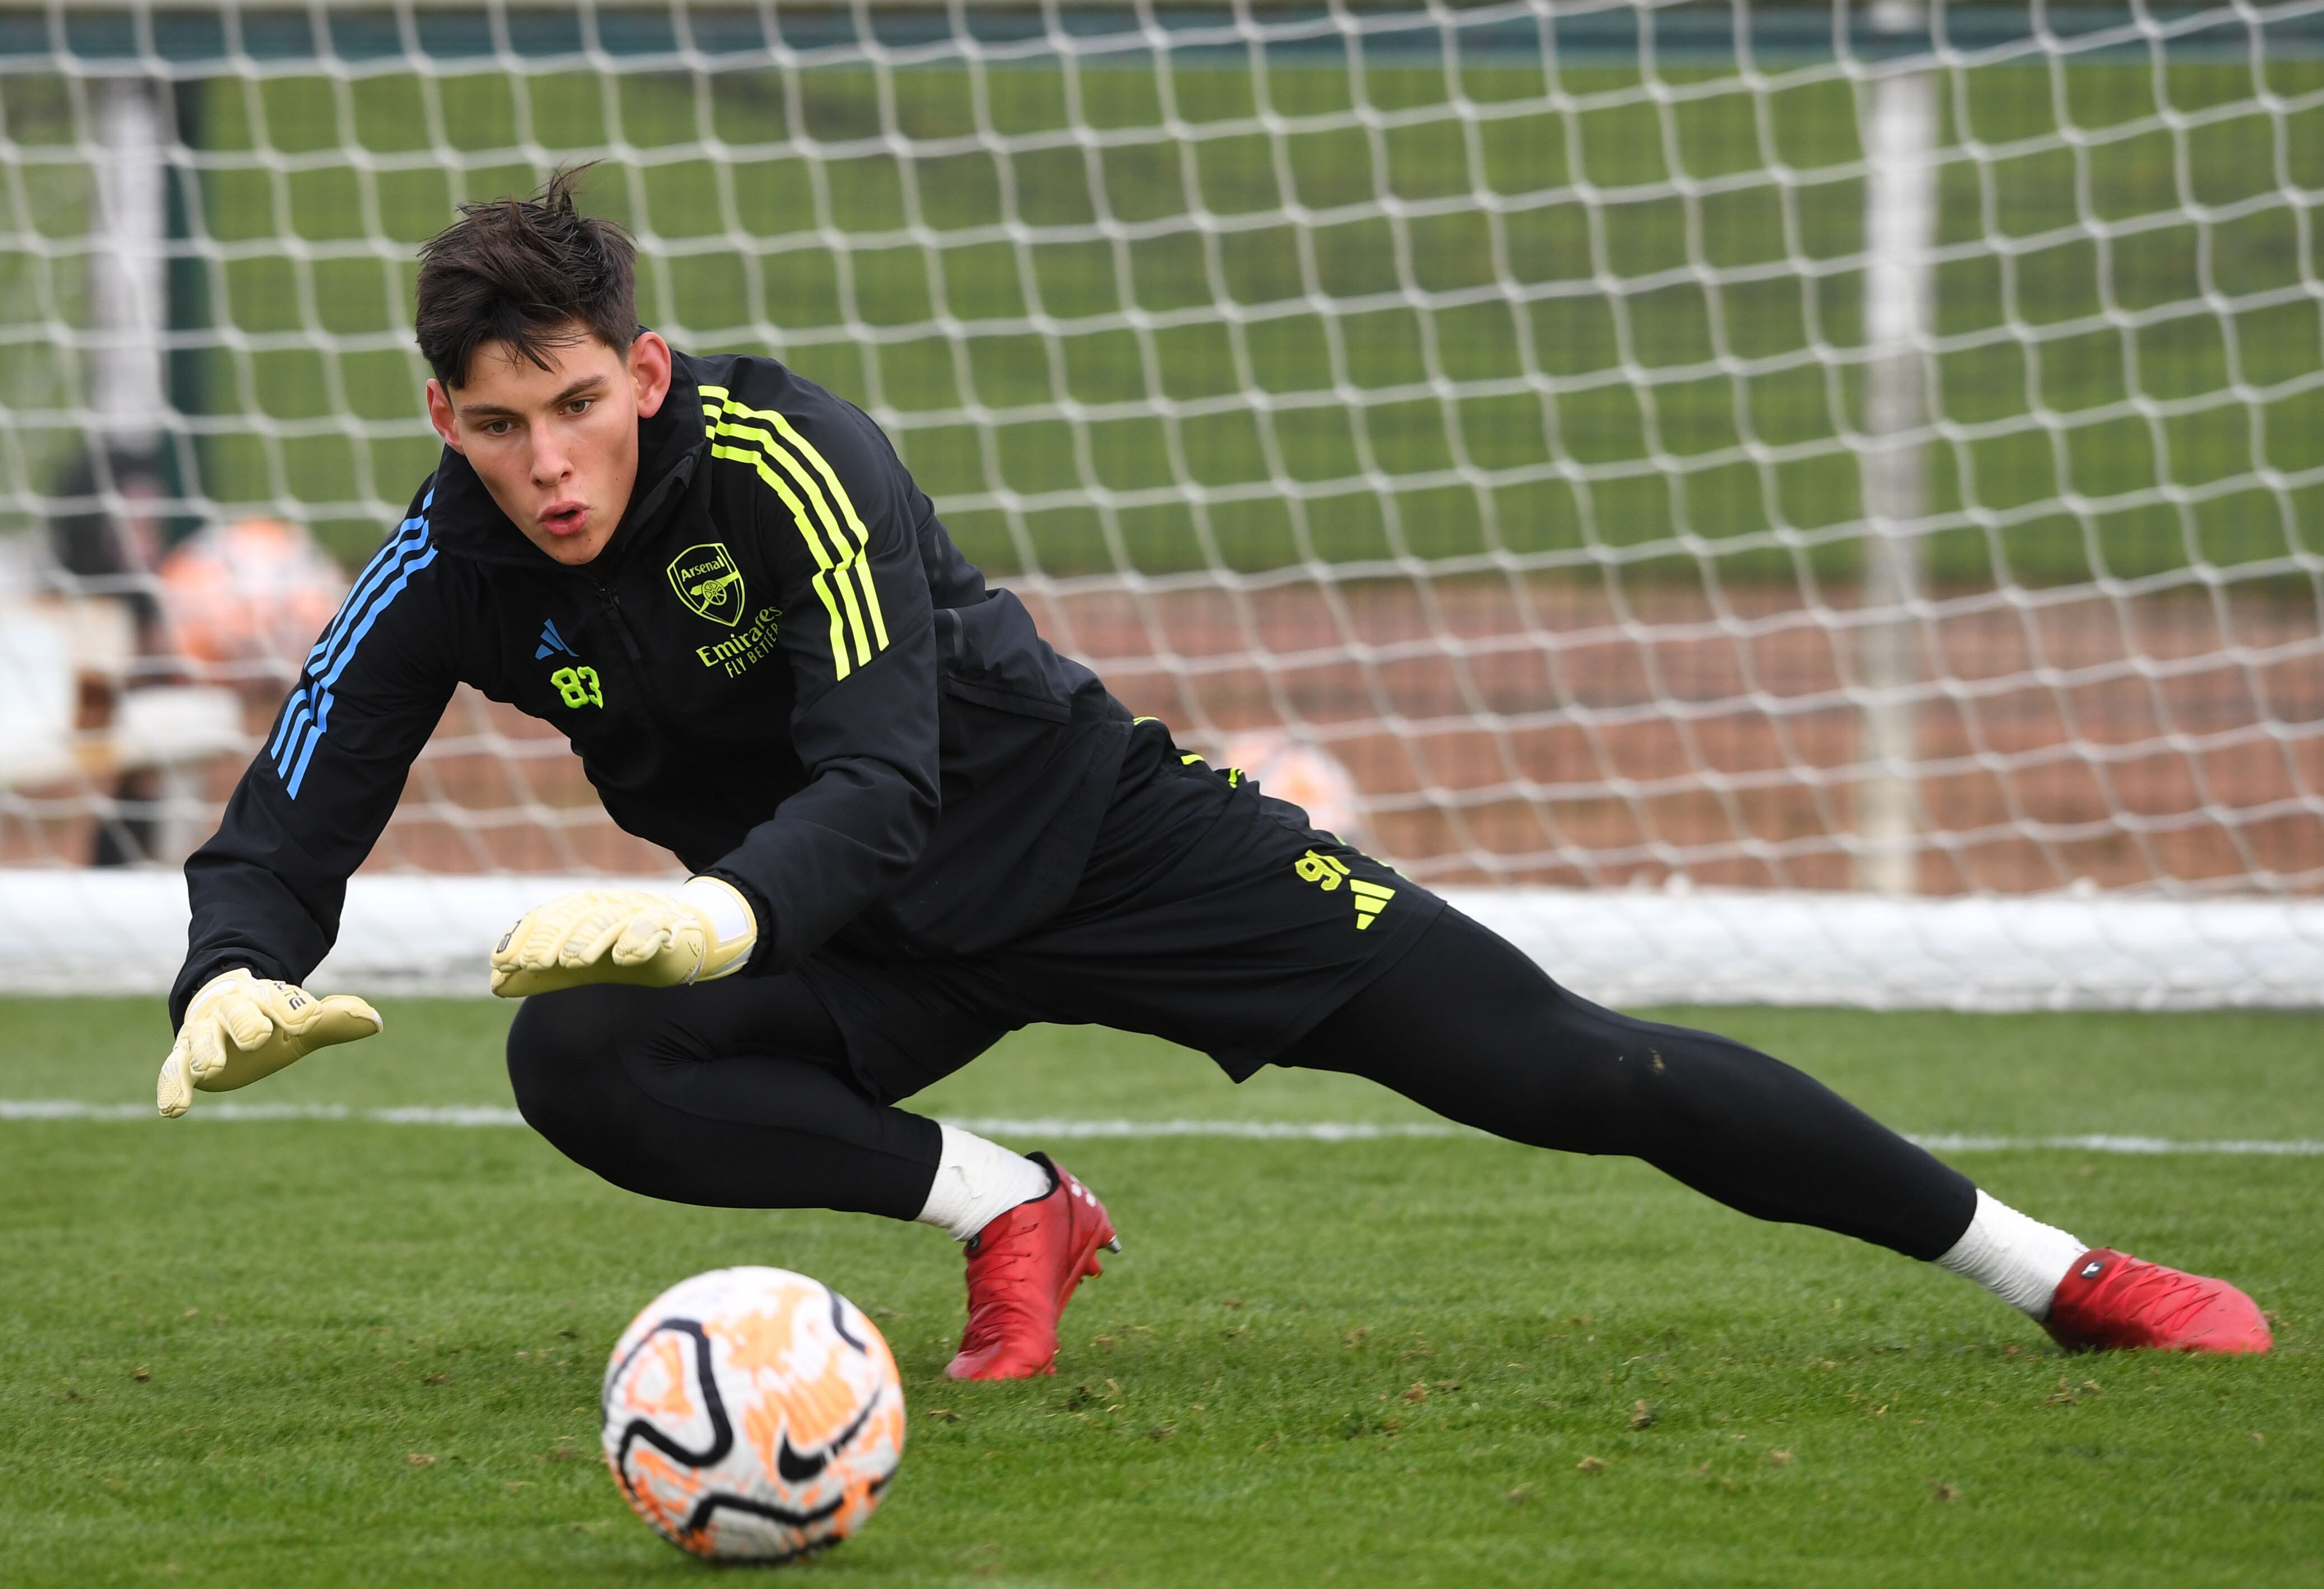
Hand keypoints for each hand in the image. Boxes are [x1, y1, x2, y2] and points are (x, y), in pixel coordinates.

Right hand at [157, 969, 381, 1117]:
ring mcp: (203, 1033)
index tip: (310, 1020)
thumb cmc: (270, 1019)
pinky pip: (173, 1070)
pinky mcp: (183, 1057)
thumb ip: (334, 1020)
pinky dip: (171, 1088)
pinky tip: (174, 1111)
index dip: (294, 1009)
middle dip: (247, 1022)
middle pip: (238, 1012)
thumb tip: (376, 1023)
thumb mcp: (300, 1021)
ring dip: (206, 1052)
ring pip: (201, 1039)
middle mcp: (231, 1010)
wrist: (220, 1007)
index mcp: (266, 997)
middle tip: (258, 1036)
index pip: (282, 1001)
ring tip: (210, 1069)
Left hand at [489, 877, 756, 998]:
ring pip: (610, 919)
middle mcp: (607, 906)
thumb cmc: (624, 950)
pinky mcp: (669, 926)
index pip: (547, 918)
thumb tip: (495, 985)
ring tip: (572, 963)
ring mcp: (638, 913)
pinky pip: (653, 928)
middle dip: (551, 938)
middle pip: (574, 915)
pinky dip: (639, 939)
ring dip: (589, 939)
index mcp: (581, 912)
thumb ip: (539, 974)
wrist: (687, 940)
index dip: (523, 938)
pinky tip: (625, 958)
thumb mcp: (578, 964)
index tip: (501, 963)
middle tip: (533, 963)